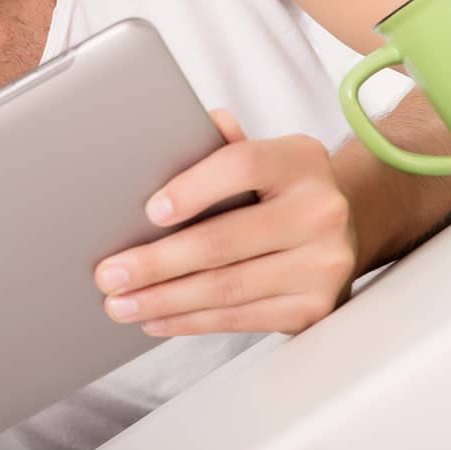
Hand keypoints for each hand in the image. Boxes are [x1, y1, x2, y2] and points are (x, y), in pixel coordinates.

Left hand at [92, 110, 357, 336]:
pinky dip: (192, 321)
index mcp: (300, 160)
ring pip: (228, 288)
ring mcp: (323, 265)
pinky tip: (157, 318)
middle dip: (156, 263)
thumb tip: (186, 127)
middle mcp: (321, 211)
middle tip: (109, 274)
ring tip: (121, 304)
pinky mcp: (315, 308)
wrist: (341, 229)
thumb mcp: (263, 156)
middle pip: (224, 241)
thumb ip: (224, 145)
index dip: (193, 188)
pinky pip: (241, 318)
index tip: (149, 212)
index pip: (242, 166)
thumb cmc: (279, 189)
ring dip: (164, 300)